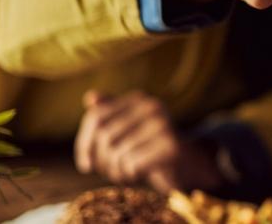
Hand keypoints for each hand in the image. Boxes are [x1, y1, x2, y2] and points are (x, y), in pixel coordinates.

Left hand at [74, 90, 222, 191]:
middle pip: (105, 136)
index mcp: (138, 98)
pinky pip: (132, 164)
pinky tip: (138, 175)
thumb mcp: (126, 131)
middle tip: (110, 172)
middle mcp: (152, 106)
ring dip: (116, 171)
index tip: (85, 166)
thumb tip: (90, 96)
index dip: (84, 144)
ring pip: (117, 153)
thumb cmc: (148, 148)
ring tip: (125, 174)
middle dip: (102, 161)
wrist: (187, 165)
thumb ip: (108, 115)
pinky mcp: (171, 146)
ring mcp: (163, 124)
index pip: (95, 116)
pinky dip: (130, 175)